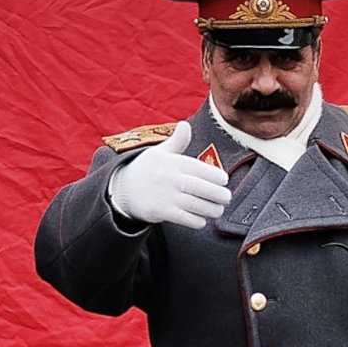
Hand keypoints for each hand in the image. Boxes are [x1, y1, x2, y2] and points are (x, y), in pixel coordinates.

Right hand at [106, 120, 229, 229]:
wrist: (121, 188)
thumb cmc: (146, 169)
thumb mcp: (160, 152)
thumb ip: (177, 141)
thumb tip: (185, 125)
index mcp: (173, 161)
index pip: (202, 169)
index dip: (217, 176)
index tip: (224, 181)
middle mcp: (170, 177)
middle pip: (203, 188)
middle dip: (220, 195)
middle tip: (226, 198)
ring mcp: (165, 195)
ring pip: (197, 205)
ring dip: (212, 210)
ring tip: (217, 210)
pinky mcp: (160, 211)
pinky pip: (185, 218)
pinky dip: (197, 221)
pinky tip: (201, 219)